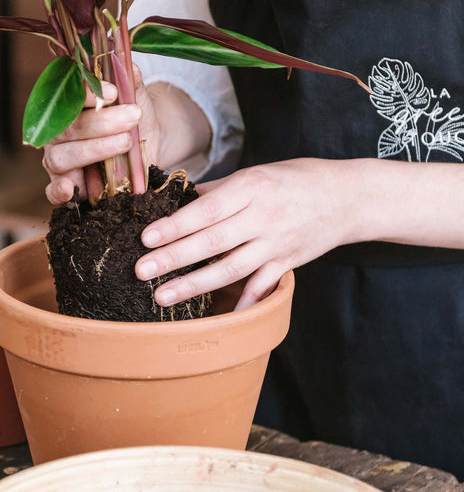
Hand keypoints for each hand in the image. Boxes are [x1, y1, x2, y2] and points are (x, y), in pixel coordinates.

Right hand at [43, 69, 159, 205]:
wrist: (146, 148)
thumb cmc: (134, 120)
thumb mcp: (137, 99)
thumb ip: (131, 83)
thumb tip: (129, 67)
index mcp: (67, 105)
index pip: (66, 95)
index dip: (86, 93)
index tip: (113, 92)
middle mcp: (57, 131)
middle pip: (68, 127)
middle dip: (102, 122)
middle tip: (132, 116)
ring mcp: (59, 159)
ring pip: (62, 157)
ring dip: (94, 150)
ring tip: (125, 142)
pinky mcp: (65, 185)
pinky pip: (53, 191)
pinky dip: (58, 191)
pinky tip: (70, 189)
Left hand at [135, 158, 359, 310]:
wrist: (349, 197)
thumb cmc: (294, 179)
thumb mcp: (257, 172)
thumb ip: (219, 189)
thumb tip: (178, 198)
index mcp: (251, 187)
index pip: (206, 209)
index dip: (175, 225)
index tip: (146, 237)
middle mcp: (264, 216)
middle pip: (212, 241)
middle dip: (173, 258)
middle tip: (141, 270)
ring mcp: (277, 244)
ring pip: (230, 269)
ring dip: (194, 284)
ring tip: (163, 295)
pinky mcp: (288, 263)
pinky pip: (261, 288)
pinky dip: (242, 305)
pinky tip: (218, 320)